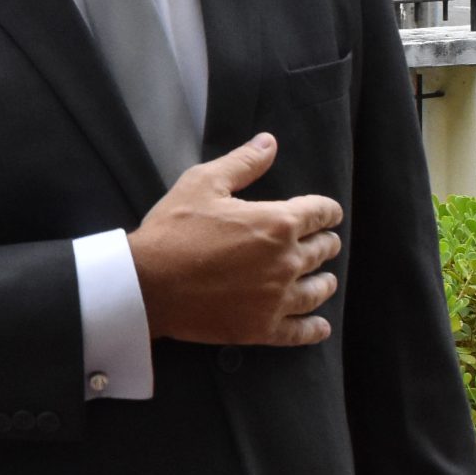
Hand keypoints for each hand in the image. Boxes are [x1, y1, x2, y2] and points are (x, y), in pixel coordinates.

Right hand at [127, 133, 342, 348]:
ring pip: (318, 290)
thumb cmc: (173, 230)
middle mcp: (286, 261)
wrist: (147, 284)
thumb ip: (243, 162)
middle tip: (321, 244)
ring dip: (324, 281)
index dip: (327, 211)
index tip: (328, 214)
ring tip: (324, 280)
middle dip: (325, 243)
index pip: (320, 213)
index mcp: (277, 222)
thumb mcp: (203, 183)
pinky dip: (314, 329)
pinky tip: (320, 326)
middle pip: (323, 250)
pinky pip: (301, 332)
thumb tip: (270, 142)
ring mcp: (277, 298)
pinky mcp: (263, 328)